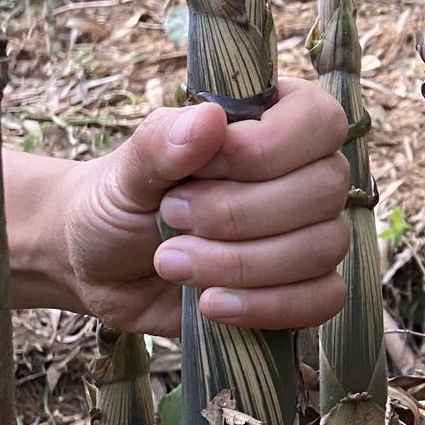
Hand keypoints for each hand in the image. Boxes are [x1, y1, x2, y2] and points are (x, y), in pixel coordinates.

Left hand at [42, 77, 351, 335]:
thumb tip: (210, 119)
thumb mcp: (125, 170)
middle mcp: (305, 174)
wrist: (99, 268)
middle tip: (173, 217)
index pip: (320, 121)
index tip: (202, 169)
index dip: (271, 147)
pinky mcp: (302, 287)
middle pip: (325, 191)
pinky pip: (325, 299)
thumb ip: (163, 142)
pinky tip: (210, 304)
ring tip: (173, 263)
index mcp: (274, 123)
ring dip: (242, 263)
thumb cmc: (118, 203)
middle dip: (241, 214)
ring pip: (324, 247)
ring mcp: (308, 232)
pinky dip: (267, 306)